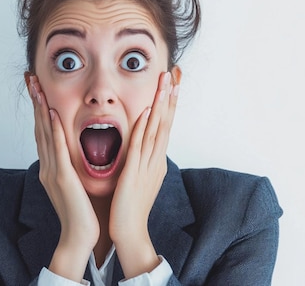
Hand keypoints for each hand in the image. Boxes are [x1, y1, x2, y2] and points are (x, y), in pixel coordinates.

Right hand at [27, 75, 98, 281]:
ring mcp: (52, 171)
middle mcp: (47, 166)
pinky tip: (51, 114)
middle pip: (39, 127)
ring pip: (44, 134)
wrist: (78, 237)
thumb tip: (73, 152)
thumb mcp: (74, 184)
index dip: (39, 109)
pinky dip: (53, 130)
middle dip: (35, 102)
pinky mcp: (62, 178)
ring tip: (37, 87)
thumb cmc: (80, 212)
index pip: (43, 132)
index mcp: (50, 167)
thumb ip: (70, 166)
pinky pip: (57, 149)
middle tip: (31, 79)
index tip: (37, 89)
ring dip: (40, 108)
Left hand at [109, 71, 178, 277]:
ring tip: (166, 83)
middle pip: (166, 122)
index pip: (164, 125)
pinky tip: (147, 112)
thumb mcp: (138, 177)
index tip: (173, 82)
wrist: (129, 232)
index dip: (169, 103)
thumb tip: (143, 145)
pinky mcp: (134, 174)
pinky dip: (144, 128)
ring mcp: (147, 166)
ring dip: (161, 105)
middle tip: (174, 72)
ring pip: (156, 129)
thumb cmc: (130, 206)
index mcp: (155, 160)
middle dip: (170, 96)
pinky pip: (140, 147)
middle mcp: (155, 160)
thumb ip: (140, 160)